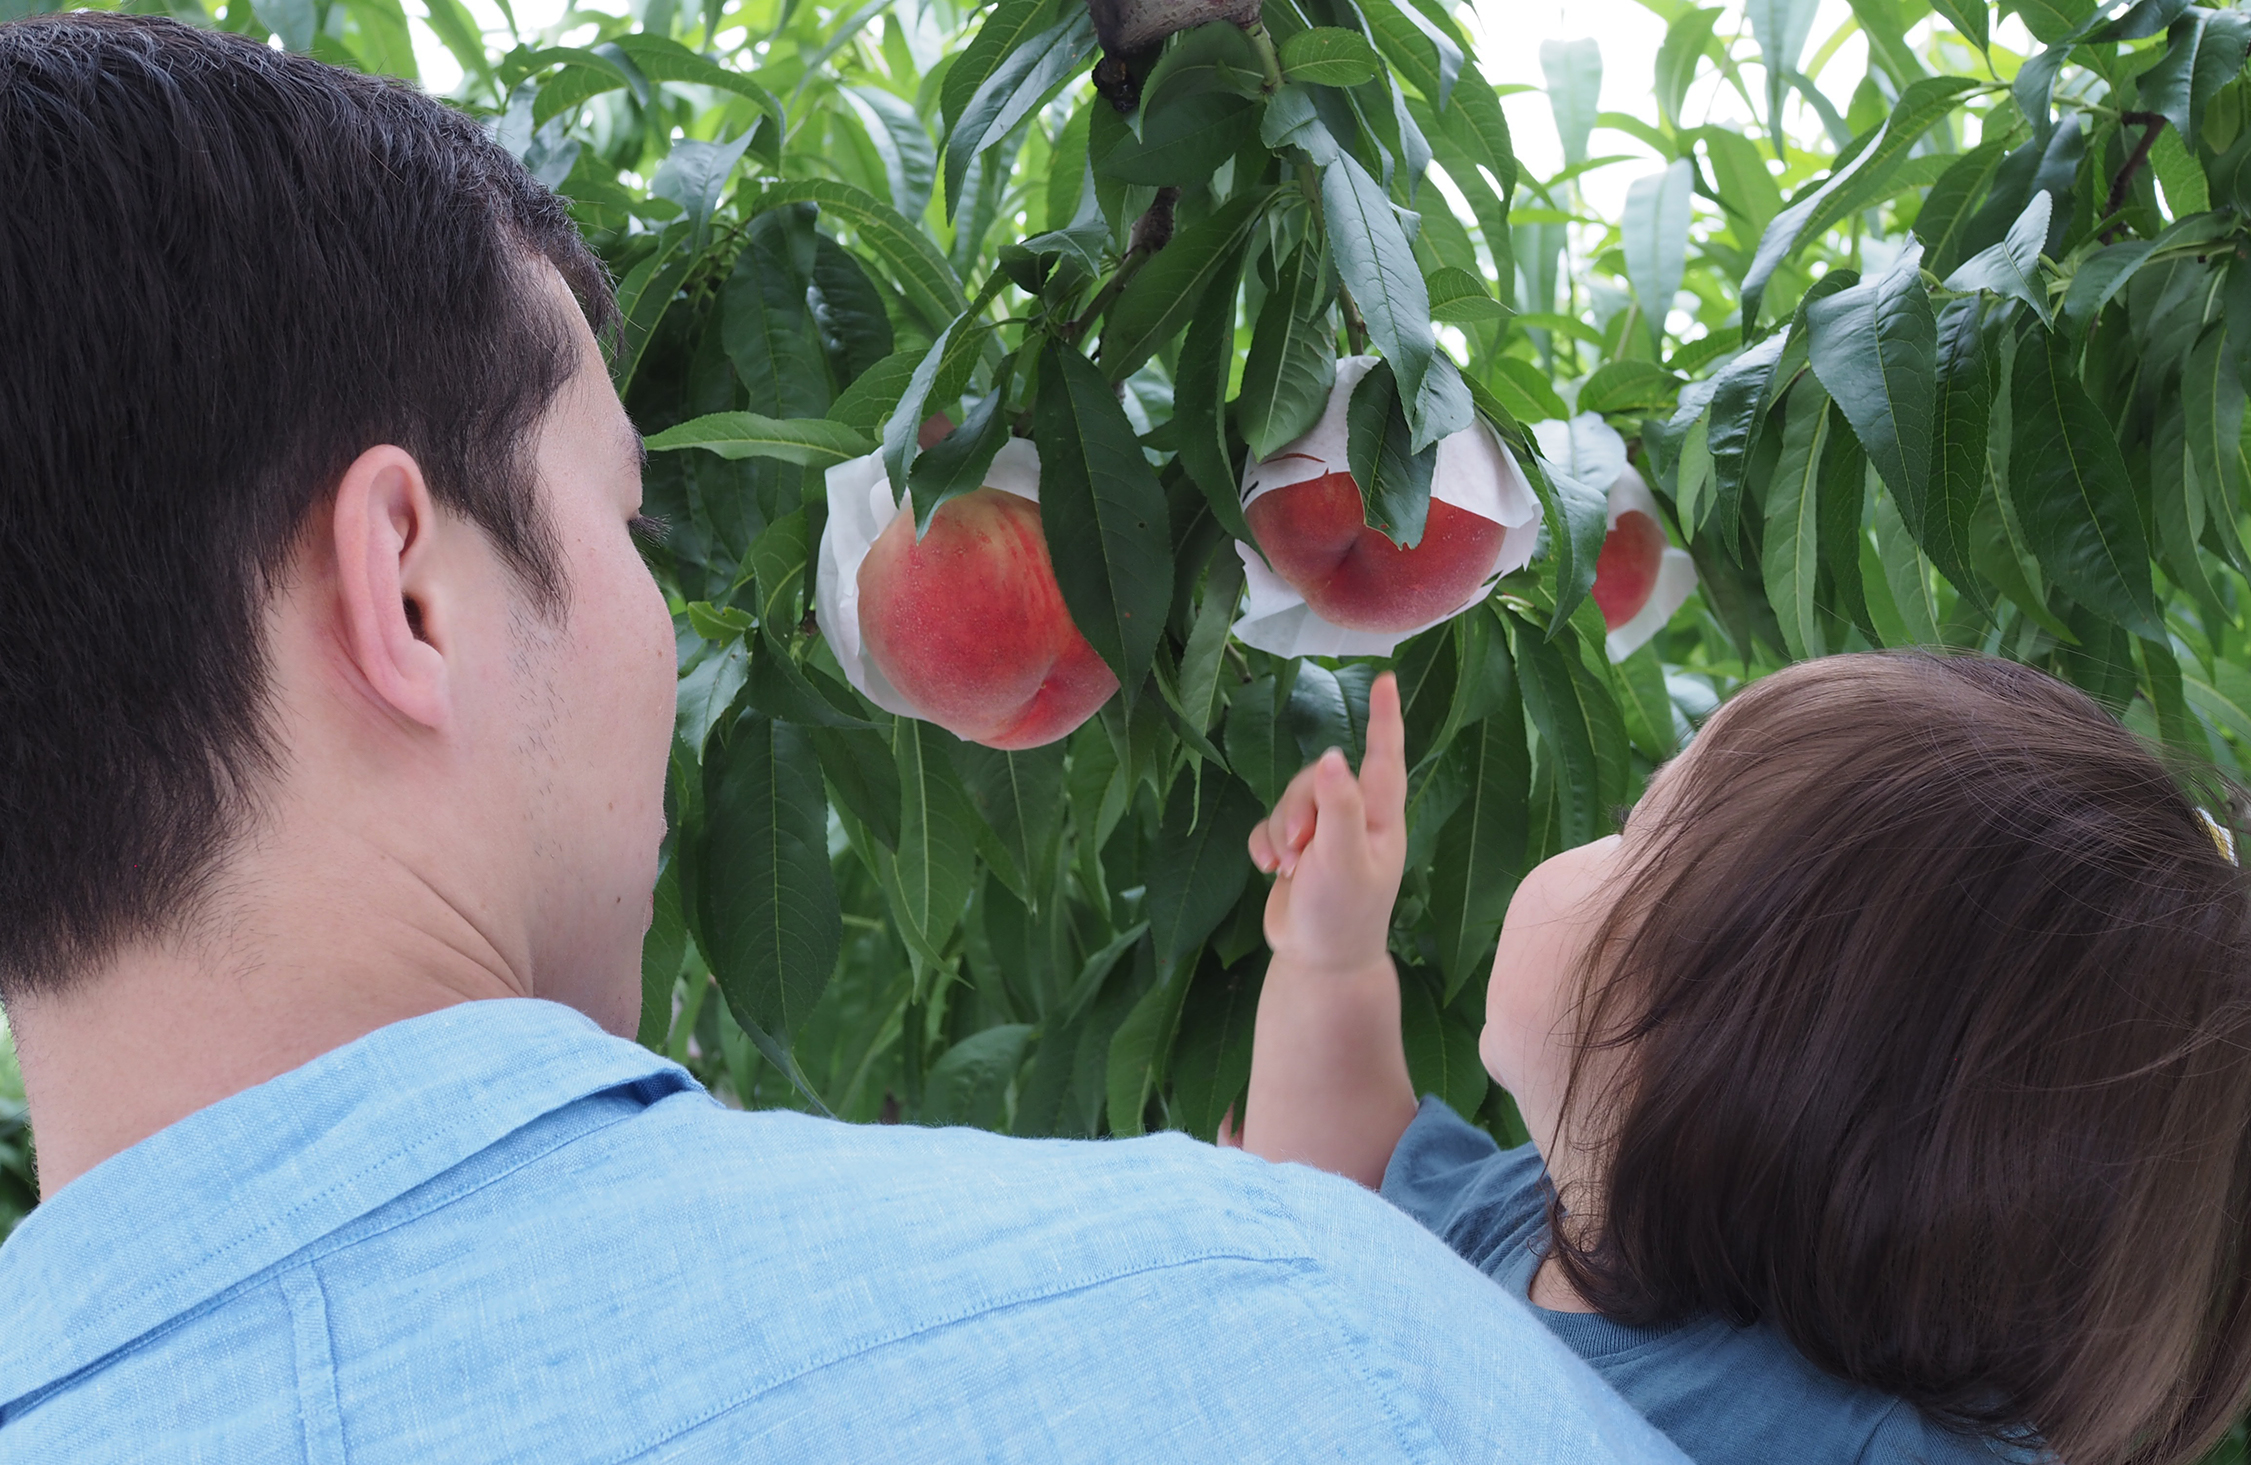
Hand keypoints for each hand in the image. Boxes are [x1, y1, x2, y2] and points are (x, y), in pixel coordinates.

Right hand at [1247, 672, 1406, 976]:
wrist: (1319, 962)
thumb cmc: (1343, 913)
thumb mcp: (1343, 859)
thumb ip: (1339, 808)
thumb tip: (1335, 757)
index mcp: (1380, 818)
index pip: (1384, 757)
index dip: (1385, 718)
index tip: (1387, 680)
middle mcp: (1355, 819)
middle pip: (1319, 777)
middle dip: (1299, 807)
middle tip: (1300, 849)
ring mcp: (1324, 834)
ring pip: (1291, 799)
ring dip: (1281, 831)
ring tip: (1288, 869)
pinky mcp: (1295, 849)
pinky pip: (1270, 823)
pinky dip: (1265, 844)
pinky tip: (1269, 872)